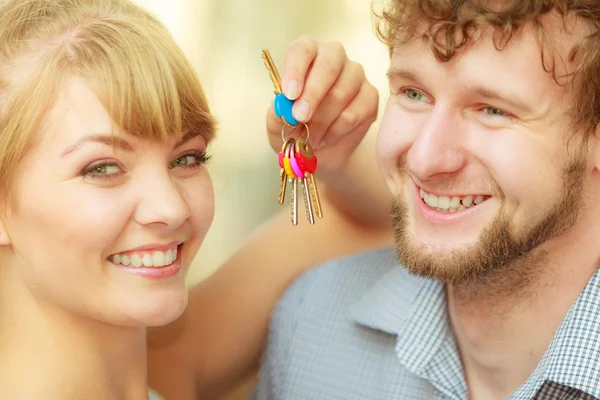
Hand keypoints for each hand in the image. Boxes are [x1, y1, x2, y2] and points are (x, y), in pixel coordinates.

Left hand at [266, 35, 378, 172]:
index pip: (302, 49)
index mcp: (307, 52)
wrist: (319, 149)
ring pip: (341, 93)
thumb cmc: (295, 127)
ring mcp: (355, 74)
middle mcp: (333, 56)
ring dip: (321, 121)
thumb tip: (284, 107)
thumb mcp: (278, 122)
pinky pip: (354, 113)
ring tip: (309, 137)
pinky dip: (335, 131)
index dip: (295, 70)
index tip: (289, 94)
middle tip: (300, 117)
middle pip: (327, 66)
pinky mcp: (370, 95)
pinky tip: (325, 138)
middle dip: (312, 95)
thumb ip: (278, 113)